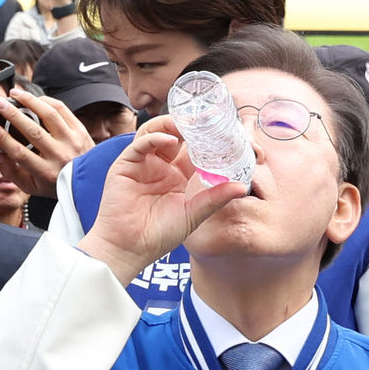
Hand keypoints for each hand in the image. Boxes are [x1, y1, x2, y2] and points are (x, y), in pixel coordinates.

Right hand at [0, 90, 94, 196]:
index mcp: (46, 173)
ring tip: (14, 94)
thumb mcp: (32, 186)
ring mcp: (72, 142)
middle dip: (12, 114)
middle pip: (32, 131)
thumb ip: (11, 172)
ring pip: (48, 114)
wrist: (89, 182)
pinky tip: (33, 99)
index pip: (20, 153)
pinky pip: (61, 109)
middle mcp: (60, 157)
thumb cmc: (56, 183)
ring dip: (29, 100)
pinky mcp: (80, 131)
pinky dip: (45, 101)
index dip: (3, 139)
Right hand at [78, 115, 246, 283]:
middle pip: (175, 136)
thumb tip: (241, 186)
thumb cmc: (160, 235)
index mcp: (179, 176)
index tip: (222, 132)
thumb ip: (215, 198)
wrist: (131, 248)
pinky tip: (170, 141)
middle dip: (189, 126)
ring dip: (171, 125)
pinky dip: (155, 138)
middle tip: (204, 121)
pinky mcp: (126, 165)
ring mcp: (143, 164)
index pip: (194, 150)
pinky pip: (140, 144)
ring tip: (186, 127)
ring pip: (156, 132)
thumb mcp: (194, 215)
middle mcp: (161, 167)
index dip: (206, 140)